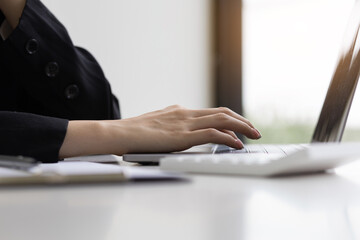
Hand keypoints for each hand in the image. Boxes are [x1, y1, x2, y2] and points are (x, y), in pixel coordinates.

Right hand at [59, 105, 260, 157]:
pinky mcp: (183, 135)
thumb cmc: (133, 133)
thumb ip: (170, 127)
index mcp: (179, 112)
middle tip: (254, 129)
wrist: (119, 133)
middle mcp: (185, 114)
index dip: (228, 118)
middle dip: (241, 120)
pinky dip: (228, 138)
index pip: (211, 112)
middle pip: (221, 112)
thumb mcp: (156, 126)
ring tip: (254, 134)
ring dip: (241, 126)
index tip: (239, 126)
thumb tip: (178, 133)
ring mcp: (185, 123)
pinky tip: (237, 145)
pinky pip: (213, 134)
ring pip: (222, 119)